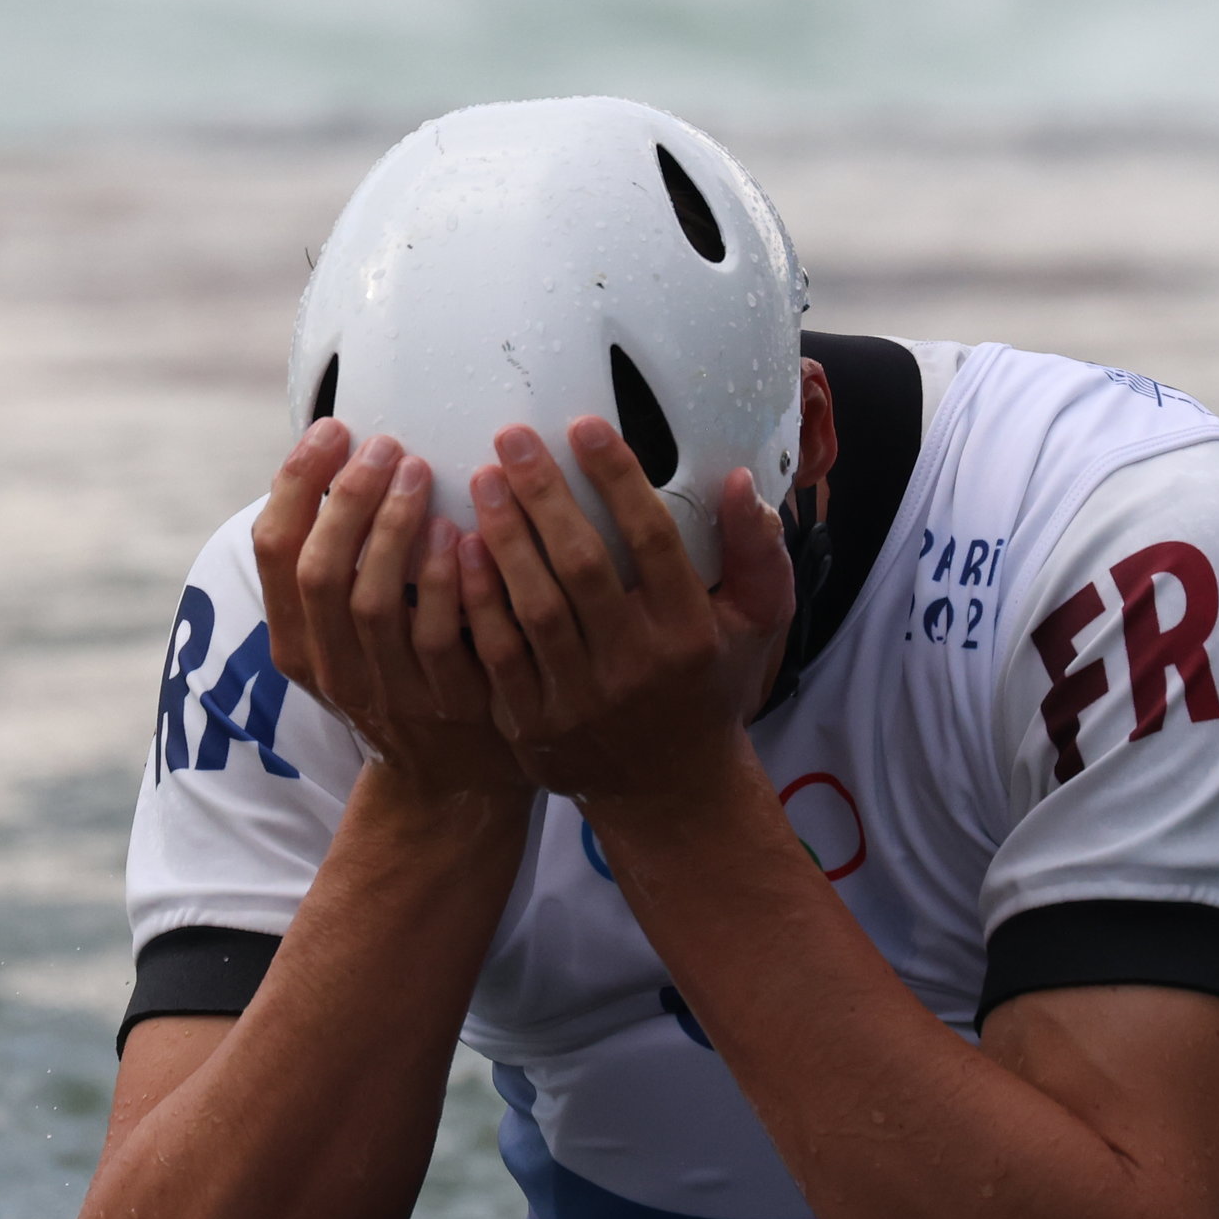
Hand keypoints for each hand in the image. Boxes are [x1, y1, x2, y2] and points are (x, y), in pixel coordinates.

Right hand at [255, 422, 523, 813]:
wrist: (451, 781)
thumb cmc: (404, 678)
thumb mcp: (350, 635)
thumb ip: (340, 565)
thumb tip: (338, 461)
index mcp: (298, 644)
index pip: (274, 550)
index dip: (297, 483)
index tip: (331, 430)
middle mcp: (333, 670)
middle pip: (321, 571)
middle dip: (347, 498)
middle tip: (384, 445)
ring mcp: (389, 693)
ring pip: (374, 602)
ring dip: (393, 529)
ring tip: (419, 470)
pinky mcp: (448, 706)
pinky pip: (440, 636)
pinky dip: (447, 581)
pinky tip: (463, 533)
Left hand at [455, 420, 795, 812]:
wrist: (669, 791)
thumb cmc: (709, 686)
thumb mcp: (756, 624)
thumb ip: (758, 554)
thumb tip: (741, 485)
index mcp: (690, 634)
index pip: (654, 541)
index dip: (619, 479)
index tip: (585, 427)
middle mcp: (635, 667)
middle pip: (583, 567)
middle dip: (544, 495)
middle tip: (513, 438)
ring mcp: (580, 700)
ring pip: (534, 607)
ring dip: (504, 537)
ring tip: (483, 480)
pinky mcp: (533, 723)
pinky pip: (497, 652)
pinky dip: (477, 599)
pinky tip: (460, 548)